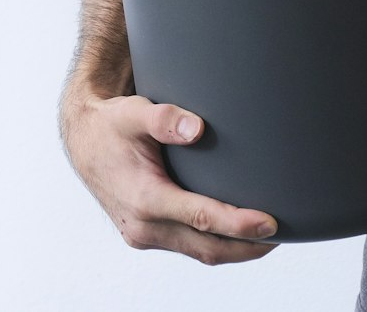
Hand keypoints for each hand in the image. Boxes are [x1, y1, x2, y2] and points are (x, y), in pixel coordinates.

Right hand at [64, 92, 279, 264]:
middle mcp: (143, 226)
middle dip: (247, 246)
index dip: (238, 224)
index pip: (201, 218)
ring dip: (234, 249)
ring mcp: (143, 234)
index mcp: (143, 199)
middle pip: (207, 248)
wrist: (82, 140)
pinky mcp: (146, 234)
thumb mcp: (134, 112)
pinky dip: (214, 242)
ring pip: (199, 252)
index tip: (270, 223)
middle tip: (284, 234)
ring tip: (268, 237)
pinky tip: (234, 231)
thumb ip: (165, 119)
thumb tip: (198, 128)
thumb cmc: (112, 123)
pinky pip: (187, 246)